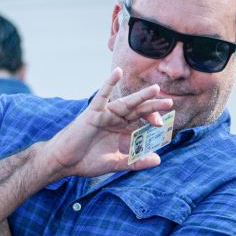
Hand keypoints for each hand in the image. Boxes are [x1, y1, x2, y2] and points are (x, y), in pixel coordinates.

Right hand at [41, 67, 172, 178]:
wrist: (65, 163)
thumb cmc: (87, 161)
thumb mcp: (117, 163)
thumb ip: (136, 161)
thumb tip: (158, 160)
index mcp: (121, 130)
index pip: (142, 122)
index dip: (153, 122)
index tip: (162, 127)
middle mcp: (115, 119)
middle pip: (138, 110)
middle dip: (153, 106)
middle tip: (170, 103)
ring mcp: (105, 114)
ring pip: (126, 103)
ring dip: (140, 97)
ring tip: (155, 89)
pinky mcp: (93, 113)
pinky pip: (102, 96)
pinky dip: (109, 83)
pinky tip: (117, 72)